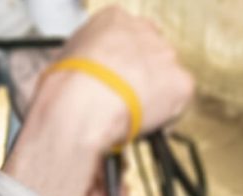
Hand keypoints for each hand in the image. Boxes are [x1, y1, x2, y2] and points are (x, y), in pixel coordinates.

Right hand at [4, 6, 192, 195]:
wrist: (79, 108)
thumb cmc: (62, 89)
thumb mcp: (61, 64)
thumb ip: (80, 64)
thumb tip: (78, 81)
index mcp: (111, 21)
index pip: (125, 37)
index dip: (120, 64)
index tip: (114, 81)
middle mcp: (143, 31)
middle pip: (149, 55)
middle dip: (138, 80)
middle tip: (121, 104)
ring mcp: (165, 56)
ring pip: (164, 78)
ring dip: (151, 99)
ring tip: (127, 120)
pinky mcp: (180, 83)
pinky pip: (177, 104)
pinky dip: (163, 119)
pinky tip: (140, 128)